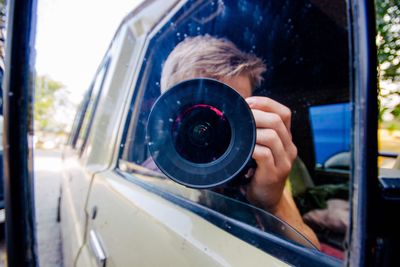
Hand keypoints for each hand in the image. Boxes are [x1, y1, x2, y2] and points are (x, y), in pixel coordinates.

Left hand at [244, 96, 296, 211]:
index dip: (266, 104)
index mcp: (286, 139)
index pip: (284, 113)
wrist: (267, 200)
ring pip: (272, 136)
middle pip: (277, 121)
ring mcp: (284, 161)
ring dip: (253, 131)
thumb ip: (256, 134)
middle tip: (240, 117)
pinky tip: (243, 150)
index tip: (247, 103)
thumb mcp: (261, 149)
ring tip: (240, 133)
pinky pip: (264, 154)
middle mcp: (289, 148)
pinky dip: (252, 148)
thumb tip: (237, 114)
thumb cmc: (258, 172)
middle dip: (256, 115)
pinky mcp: (275, 173)